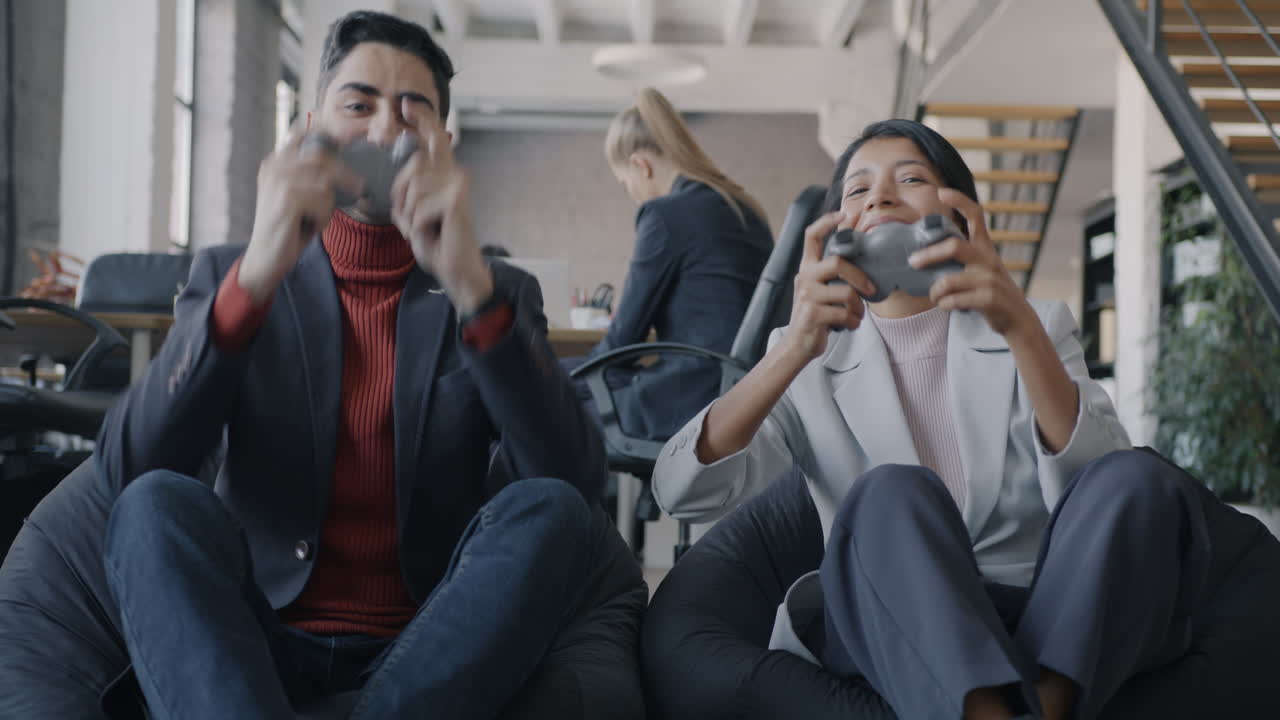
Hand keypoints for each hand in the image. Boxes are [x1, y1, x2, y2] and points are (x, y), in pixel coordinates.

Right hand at [240, 122, 361, 304]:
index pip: (301, 133)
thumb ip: (314, 175)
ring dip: (327, 206)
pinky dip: (323, 217)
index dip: (325, 132)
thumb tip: (342, 157)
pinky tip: (308, 226)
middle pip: (323, 157)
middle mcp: (274, 165)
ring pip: (326, 183)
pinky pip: (324, 199)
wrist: (267, 257)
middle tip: (357, 190)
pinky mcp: (286, 198)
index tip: (346, 138)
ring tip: (313, 219)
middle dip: (344, 177)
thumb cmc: (288, 228)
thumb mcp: (301, 196)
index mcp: (275, 162)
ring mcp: (278, 180)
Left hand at [392, 98, 492, 313]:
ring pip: (410, 191)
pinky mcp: (455, 200)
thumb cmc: (437, 242)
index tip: (406, 102)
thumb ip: (407, 191)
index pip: (433, 140)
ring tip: (426, 230)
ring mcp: (457, 185)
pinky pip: (417, 209)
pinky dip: (417, 228)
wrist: (457, 270)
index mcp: (444, 175)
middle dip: (401, 197)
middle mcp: (454, 175)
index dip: (422, 119)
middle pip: (411, 168)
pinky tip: (434, 234)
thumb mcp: (413, 213)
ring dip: (408, 217)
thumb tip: (403, 170)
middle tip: (414, 222)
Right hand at [781, 211, 877, 361]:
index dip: (826, 222)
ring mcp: (807, 296)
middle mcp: (804, 277)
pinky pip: (846, 314)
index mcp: (807, 268)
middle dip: (860, 278)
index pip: (811, 236)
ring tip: (855, 315)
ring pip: (846, 293)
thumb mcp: (820, 290)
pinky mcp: (813, 315)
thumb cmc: (817, 315)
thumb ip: (833, 276)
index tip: (842, 214)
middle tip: (870, 290)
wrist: (798, 344)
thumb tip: (865, 266)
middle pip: (837, 263)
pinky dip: (854, 323)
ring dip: (858, 308)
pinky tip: (849, 325)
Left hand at [909, 188, 1036, 336]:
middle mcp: (988, 259)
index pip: (976, 216)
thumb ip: (962, 259)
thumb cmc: (991, 293)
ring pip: (947, 280)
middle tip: (913, 262)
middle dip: (928, 255)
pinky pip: (953, 300)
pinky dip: (943, 305)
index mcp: (985, 248)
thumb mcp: (981, 269)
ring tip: (934, 296)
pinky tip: (945, 306)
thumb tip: (923, 255)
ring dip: (934, 291)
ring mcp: (989, 279)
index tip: (942, 192)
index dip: (959, 201)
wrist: (1018, 318)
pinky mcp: (988, 299)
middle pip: (954, 247)